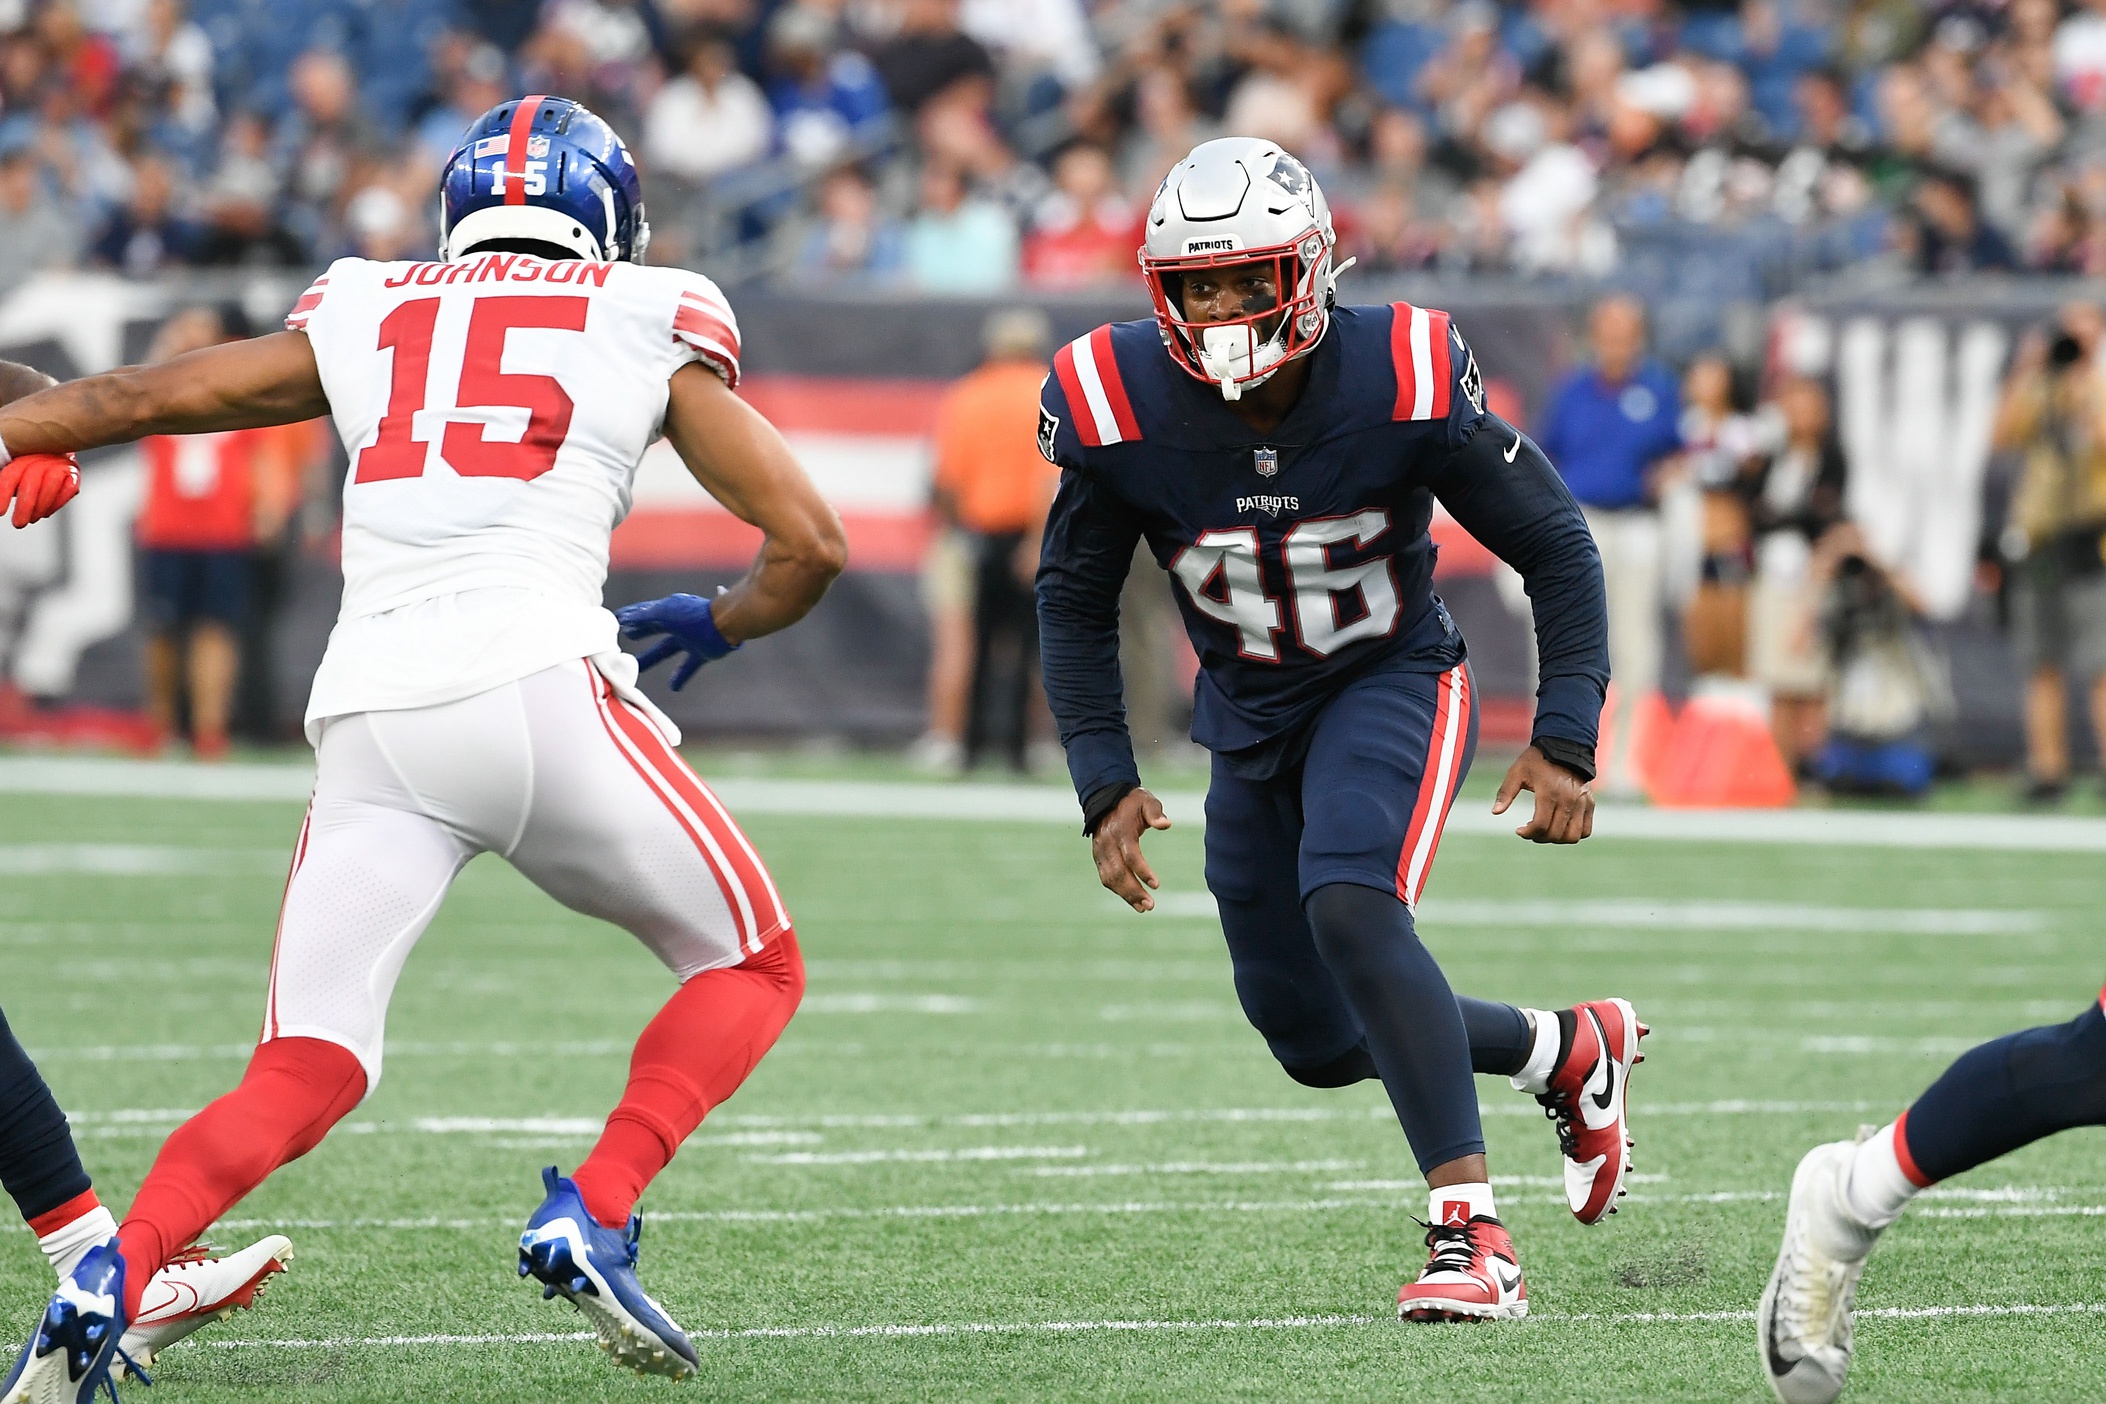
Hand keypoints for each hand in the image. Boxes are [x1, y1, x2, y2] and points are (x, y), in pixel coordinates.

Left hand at [0, 453, 78, 527]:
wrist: (56, 453)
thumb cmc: (30, 467)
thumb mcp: (16, 472)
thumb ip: (8, 481)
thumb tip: (0, 495)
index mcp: (23, 455)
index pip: (11, 474)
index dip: (4, 493)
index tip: (1, 511)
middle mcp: (42, 457)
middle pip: (32, 481)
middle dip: (25, 506)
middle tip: (19, 523)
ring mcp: (60, 464)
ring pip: (52, 483)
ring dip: (41, 506)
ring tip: (33, 518)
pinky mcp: (74, 473)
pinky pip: (69, 488)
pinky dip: (58, 503)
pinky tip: (47, 512)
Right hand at [615, 592, 738, 690]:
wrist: (726, 623)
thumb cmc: (693, 615)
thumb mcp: (663, 614)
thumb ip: (643, 618)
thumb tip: (623, 621)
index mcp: (668, 610)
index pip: (645, 613)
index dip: (631, 617)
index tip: (617, 620)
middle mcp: (678, 623)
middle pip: (653, 629)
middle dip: (639, 632)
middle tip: (625, 639)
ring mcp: (690, 638)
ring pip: (666, 650)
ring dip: (651, 658)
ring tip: (637, 669)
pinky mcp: (702, 653)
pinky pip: (688, 667)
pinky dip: (680, 677)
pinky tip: (673, 688)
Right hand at [1093, 787, 1170, 910]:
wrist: (1106, 799)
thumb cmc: (1132, 802)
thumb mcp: (1146, 801)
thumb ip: (1155, 813)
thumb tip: (1166, 824)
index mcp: (1120, 831)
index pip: (1130, 855)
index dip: (1142, 871)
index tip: (1156, 885)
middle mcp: (1107, 844)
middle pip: (1119, 873)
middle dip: (1134, 891)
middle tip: (1150, 906)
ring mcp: (1100, 852)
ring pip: (1110, 879)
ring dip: (1126, 896)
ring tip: (1144, 908)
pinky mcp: (1098, 857)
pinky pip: (1106, 878)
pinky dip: (1118, 891)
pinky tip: (1133, 901)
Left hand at [1492, 745, 1593, 843]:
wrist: (1565, 746)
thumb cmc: (1537, 760)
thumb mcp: (1517, 772)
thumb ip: (1506, 793)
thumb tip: (1495, 812)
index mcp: (1549, 793)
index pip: (1540, 825)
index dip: (1528, 833)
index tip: (1519, 831)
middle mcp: (1568, 800)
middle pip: (1555, 834)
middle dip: (1539, 837)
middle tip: (1530, 831)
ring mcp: (1581, 803)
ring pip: (1572, 836)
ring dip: (1557, 839)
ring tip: (1545, 831)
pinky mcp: (1590, 804)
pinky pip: (1586, 830)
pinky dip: (1573, 835)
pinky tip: (1560, 828)